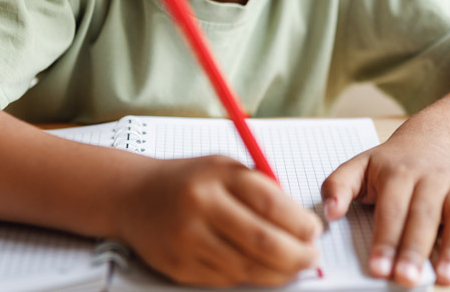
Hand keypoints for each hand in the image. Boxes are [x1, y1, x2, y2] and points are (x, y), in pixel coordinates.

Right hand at [119, 155, 321, 286]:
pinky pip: (224, 279)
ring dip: (277, 272)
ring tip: (292, 266)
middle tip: (310, 257)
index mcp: (217, 176)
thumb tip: (302, 224)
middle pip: (262, 241)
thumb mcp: (226, 169)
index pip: (271, 203)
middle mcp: (200, 207)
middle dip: (296, 255)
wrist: (134, 197)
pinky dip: (248, 277)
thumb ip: (262, 190)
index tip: (315, 231)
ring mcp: (187, 239)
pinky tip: (259, 269)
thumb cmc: (190, 181)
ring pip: (246, 267)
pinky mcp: (178, 266)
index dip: (300, 223)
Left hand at [320, 133, 449, 286]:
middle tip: (407, 278)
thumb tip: (329, 213)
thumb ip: (338, 186)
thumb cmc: (391, 162)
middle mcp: (431, 178)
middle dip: (416, 249)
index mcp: (398, 172)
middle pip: (425, 215)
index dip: (385, 240)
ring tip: (446, 277)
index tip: (378, 268)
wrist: (431, 140)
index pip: (391, 209)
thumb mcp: (359, 165)